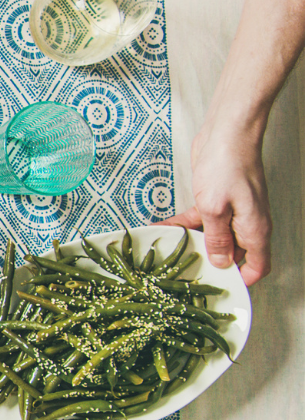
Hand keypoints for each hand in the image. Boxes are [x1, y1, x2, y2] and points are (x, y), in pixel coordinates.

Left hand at [159, 123, 271, 283]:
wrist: (228, 131)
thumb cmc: (228, 165)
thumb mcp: (216, 208)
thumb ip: (217, 238)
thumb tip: (222, 263)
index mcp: (255, 229)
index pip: (258, 265)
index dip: (243, 280)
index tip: (221, 288)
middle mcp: (247, 223)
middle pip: (232, 254)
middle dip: (210, 264)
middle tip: (183, 273)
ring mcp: (233, 211)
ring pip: (213, 237)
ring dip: (191, 244)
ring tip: (166, 252)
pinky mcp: (217, 199)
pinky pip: (201, 220)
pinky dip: (183, 225)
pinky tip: (162, 227)